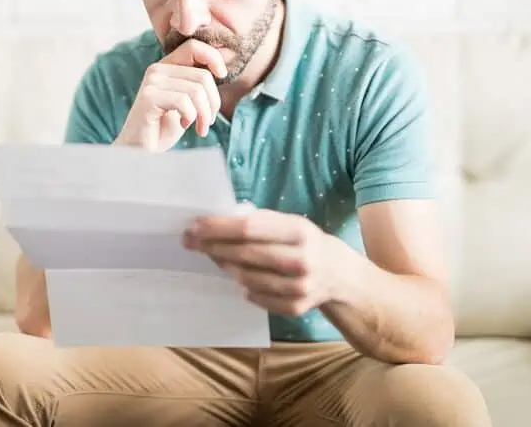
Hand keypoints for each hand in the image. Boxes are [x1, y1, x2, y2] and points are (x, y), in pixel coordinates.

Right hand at [114, 39, 227, 151]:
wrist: (139, 152)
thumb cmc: (163, 129)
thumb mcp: (186, 102)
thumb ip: (198, 85)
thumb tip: (222, 70)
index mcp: (166, 66)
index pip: (194, 46)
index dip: (214, 58)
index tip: (222, 77)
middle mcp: (156, 70)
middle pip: (202, 75)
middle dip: (213, 102)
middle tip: (208, 121)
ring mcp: (151, 82)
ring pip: (196, 90)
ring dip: (204, 114)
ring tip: (200, 127)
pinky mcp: (148, 97)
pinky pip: (183, 102)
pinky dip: (191, 117)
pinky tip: (184, 125)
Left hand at [184, 208, 342, 315]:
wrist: (339, 273)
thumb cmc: (303, 241)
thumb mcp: (289, 223)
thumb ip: (259, 222)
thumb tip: (215, 223)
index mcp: (298, 230)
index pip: (248, 228)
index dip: (217, 228)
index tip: (194, 227)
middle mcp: (301, 259)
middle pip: (245, 254)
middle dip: (213, 247)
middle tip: (191, 242)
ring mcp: (300, 286)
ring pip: (248, 278)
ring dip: (225, 267)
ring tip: (214, 258)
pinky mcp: (297, 307)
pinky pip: (259, 297)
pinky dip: (246, 288)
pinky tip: (240, 279)